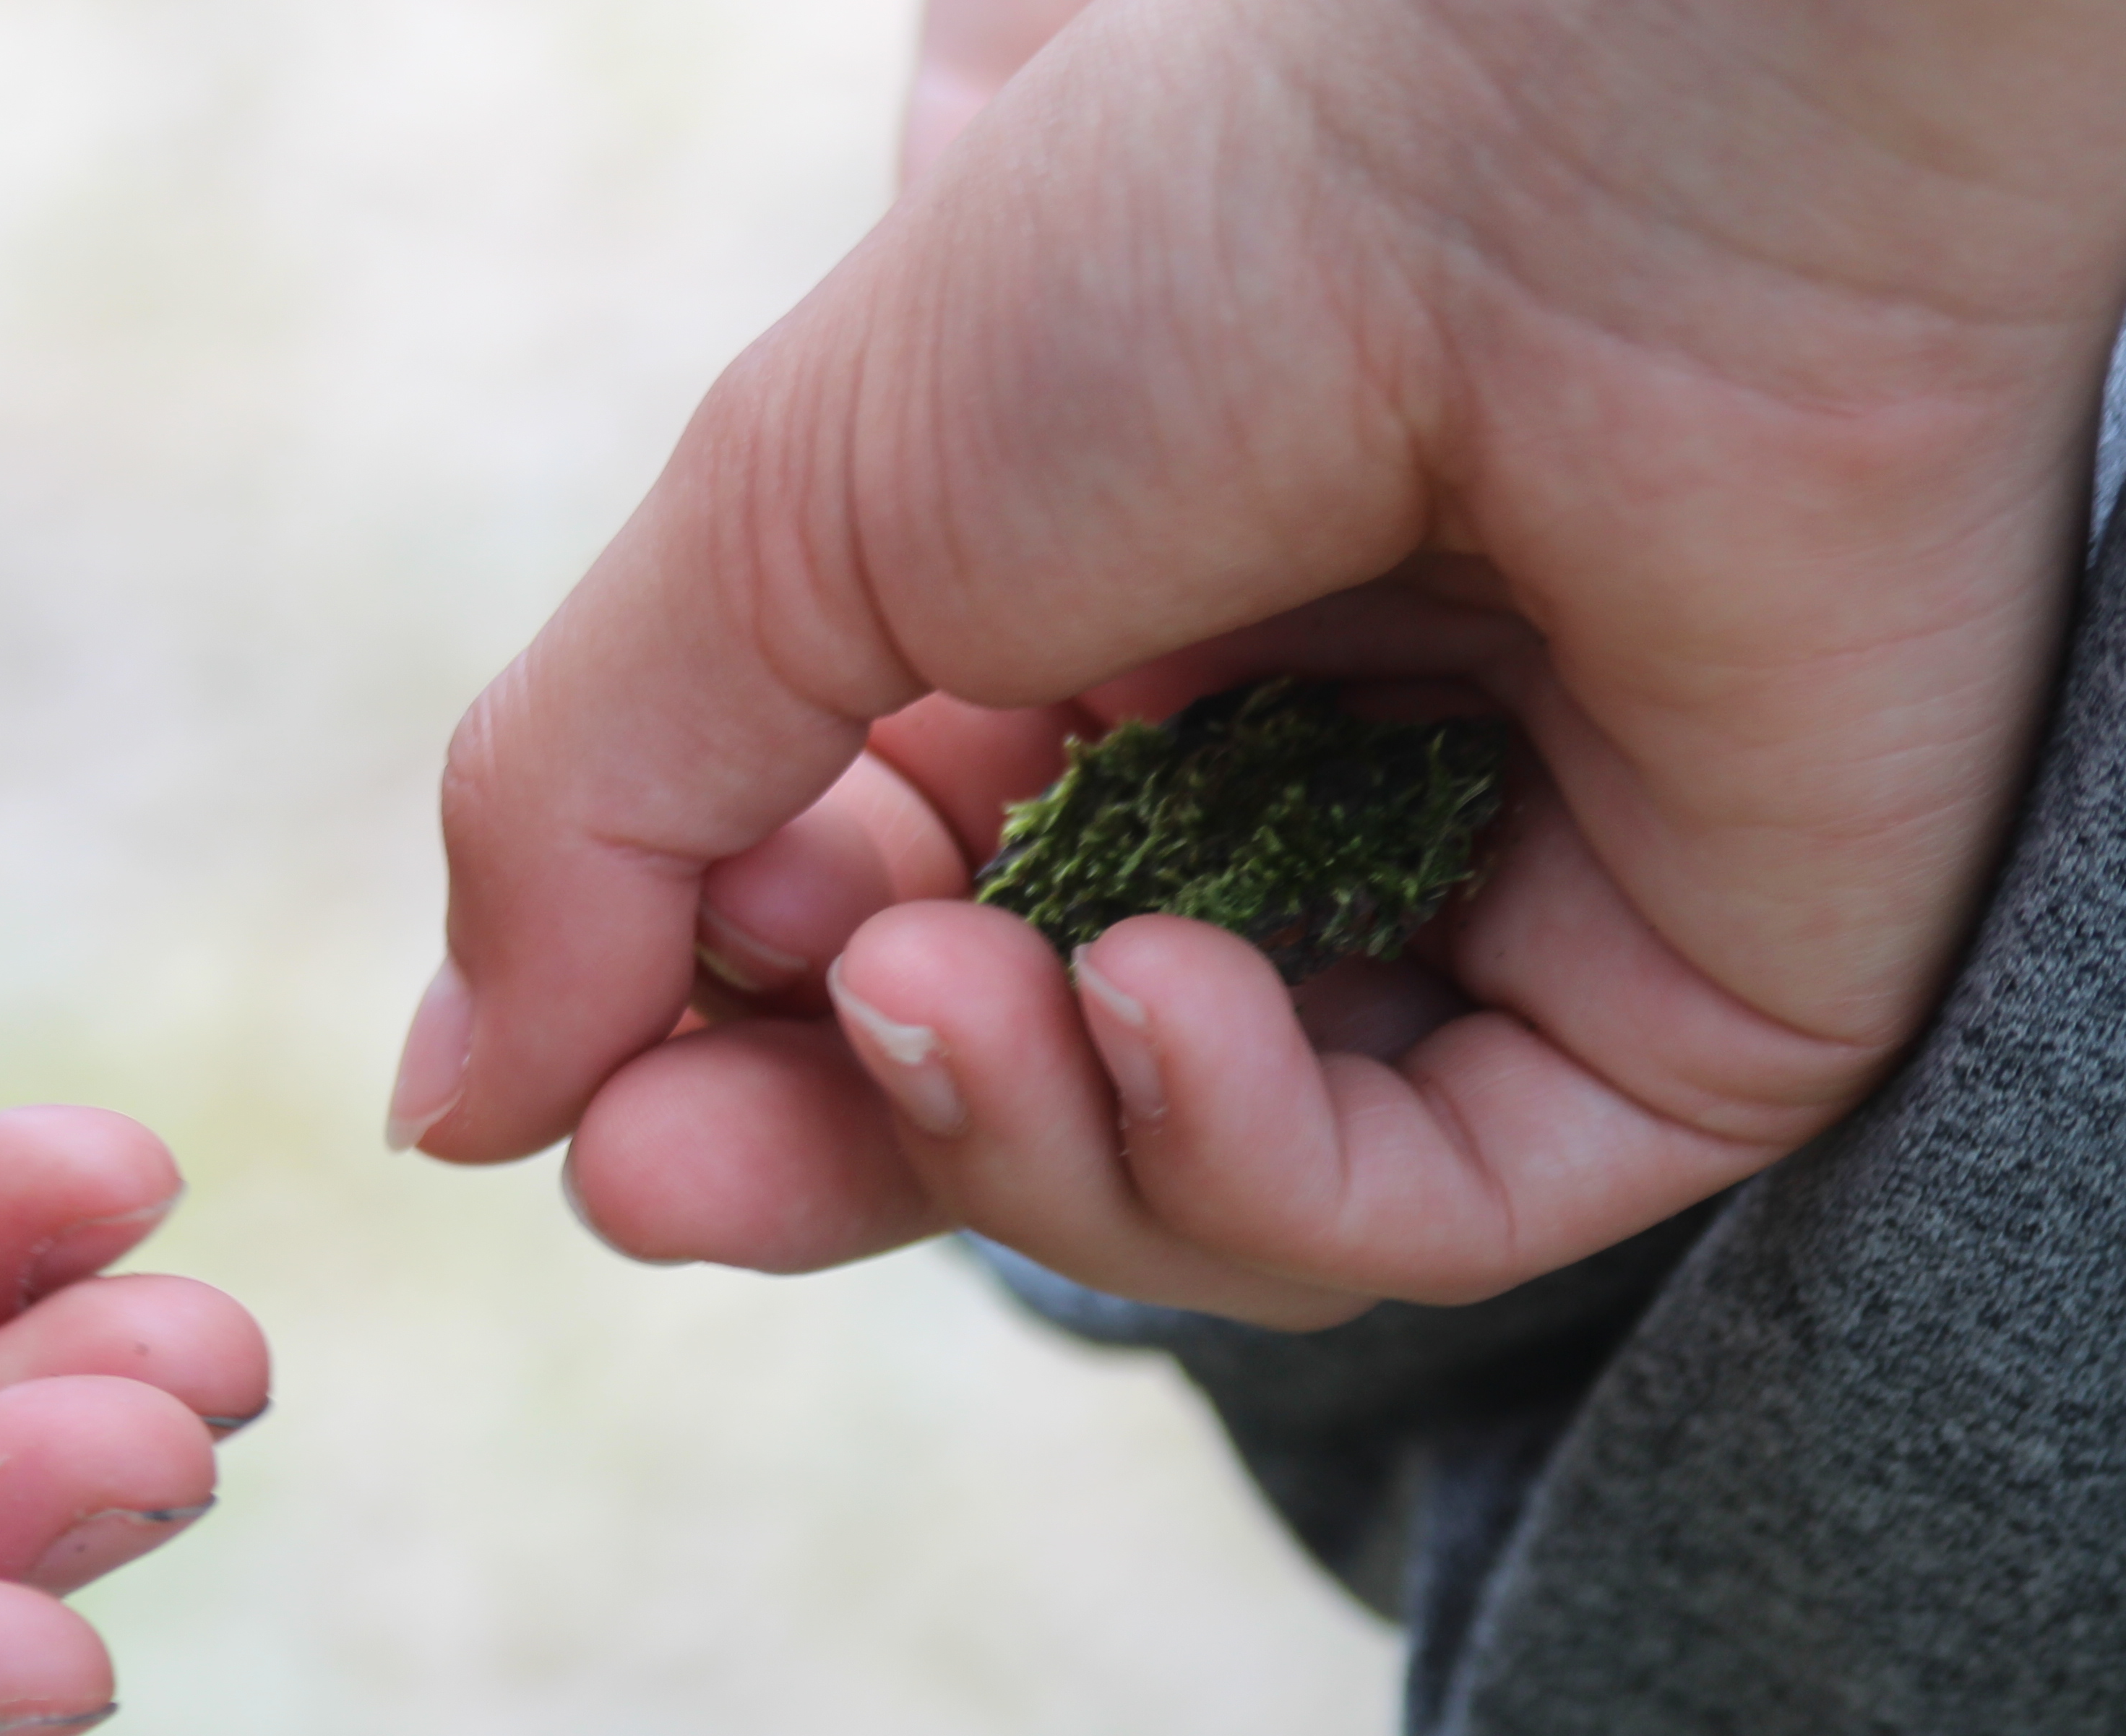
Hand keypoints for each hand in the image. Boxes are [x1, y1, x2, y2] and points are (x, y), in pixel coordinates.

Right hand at [416, 0, 2125, 1321]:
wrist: (1595, 136)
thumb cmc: (1187, 250)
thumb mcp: (784, 521)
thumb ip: (592, 813)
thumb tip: (447, 1110)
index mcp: (1095, 655)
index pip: (885, 954)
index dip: (725, 1056)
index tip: (582, 1107)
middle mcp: (1296, 793)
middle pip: (1027, 1108)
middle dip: (830, 1153)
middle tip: (663, 1178)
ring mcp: (1497, 915)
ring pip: (1205, 1187)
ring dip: (1020, 1146)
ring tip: (950, 988)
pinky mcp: (1679, 1014)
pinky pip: (1424, 1208)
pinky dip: (1244, 1154)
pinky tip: (1163, 1004)